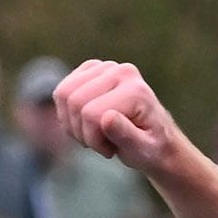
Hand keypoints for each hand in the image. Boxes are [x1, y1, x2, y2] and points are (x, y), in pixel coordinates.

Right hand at [53, 60, 184, 172]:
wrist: (156, 140)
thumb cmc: (150, 150)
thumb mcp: (142, 150)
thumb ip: (126, 135)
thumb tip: (107, 117)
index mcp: (134, 90)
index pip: (91, 114)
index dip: (93, 140)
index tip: (111, 151)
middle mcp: (120, 71)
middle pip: (74, 101)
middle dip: (81, 132)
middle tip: (102, 143)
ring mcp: (105, 67)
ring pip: (63, 95)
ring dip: (73, 124)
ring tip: (96, 135)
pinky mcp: (92, 70)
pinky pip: (62, 91)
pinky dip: (68, 114)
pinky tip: (87, 123)